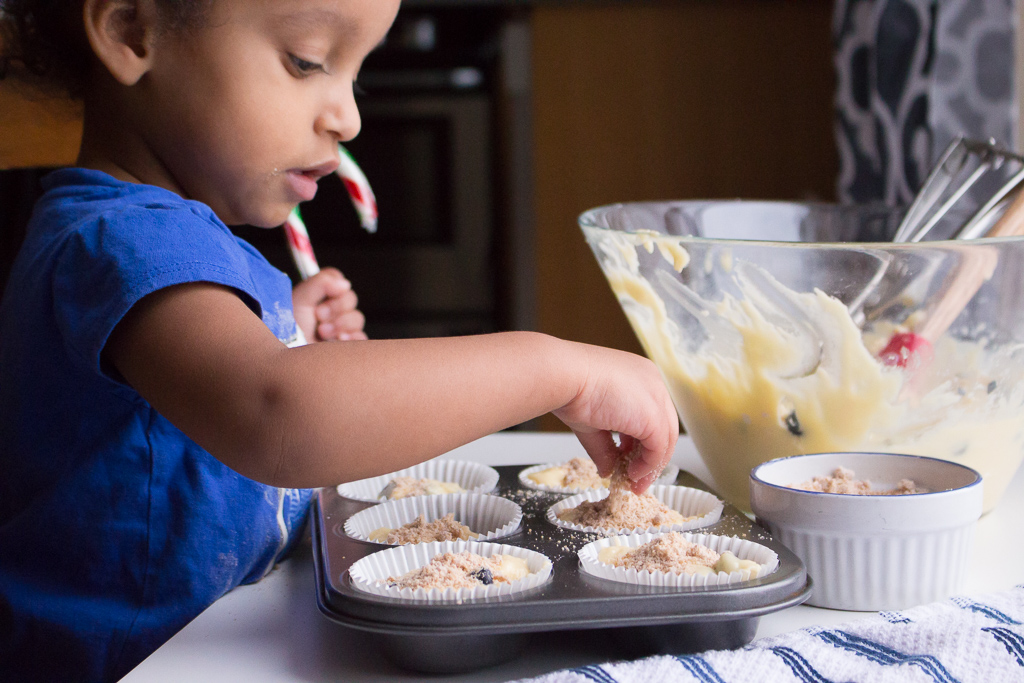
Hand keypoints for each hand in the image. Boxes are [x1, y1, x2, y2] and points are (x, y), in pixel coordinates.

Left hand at [292, 268, 366, 341]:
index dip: (333, 286)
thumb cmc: (288, 332)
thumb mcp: (299, 301)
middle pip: (350, 297)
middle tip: (319, 317)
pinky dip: (350, 338)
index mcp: (317, 298)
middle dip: (336, 307)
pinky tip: (336, 342)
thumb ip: (320, 283)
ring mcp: (341, 330)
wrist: (291, 360)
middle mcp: (330, 312)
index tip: (320, 298)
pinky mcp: (348, 348)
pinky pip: (361, 337)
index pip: (336, 280)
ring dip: (341, 324)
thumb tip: (345, 283)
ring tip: (323, 334)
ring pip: (357, 317)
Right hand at [552, 344, 678, 494]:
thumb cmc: (570, 388)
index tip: (632, 460)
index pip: (652, 414)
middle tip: (637, 478)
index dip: (642, 440)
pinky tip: (632, 474)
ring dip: (650, 465)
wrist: (565, 377)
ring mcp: (656, 398)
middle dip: (650, 457)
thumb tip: (607, 470)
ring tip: (634, 481)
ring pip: (666, 439)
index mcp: (640, 376)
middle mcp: (654, 383)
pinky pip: (658, 449)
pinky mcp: (654, 417)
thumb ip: (605, 446)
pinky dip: (647, 465)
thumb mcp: (593, 422)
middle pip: (664, 427)